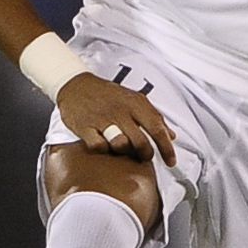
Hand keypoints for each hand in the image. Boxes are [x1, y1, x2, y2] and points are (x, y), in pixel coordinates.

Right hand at [54, 73, 177, 165]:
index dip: (167, 148)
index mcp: (136, 104)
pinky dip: (104, 151)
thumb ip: (154, 117)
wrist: (76, 85)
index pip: (157, 129)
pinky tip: (105, 147)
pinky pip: (98, 147)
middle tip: (144, 157)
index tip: (171, 162)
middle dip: (146, 154)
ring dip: (125, 153)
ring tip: (124, 151)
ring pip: (121, 145)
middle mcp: (120, 111)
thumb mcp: (134, 100)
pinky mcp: (84, 127)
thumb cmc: (109, 95)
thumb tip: (172, 136)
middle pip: (141, 142)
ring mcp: (101, 119)